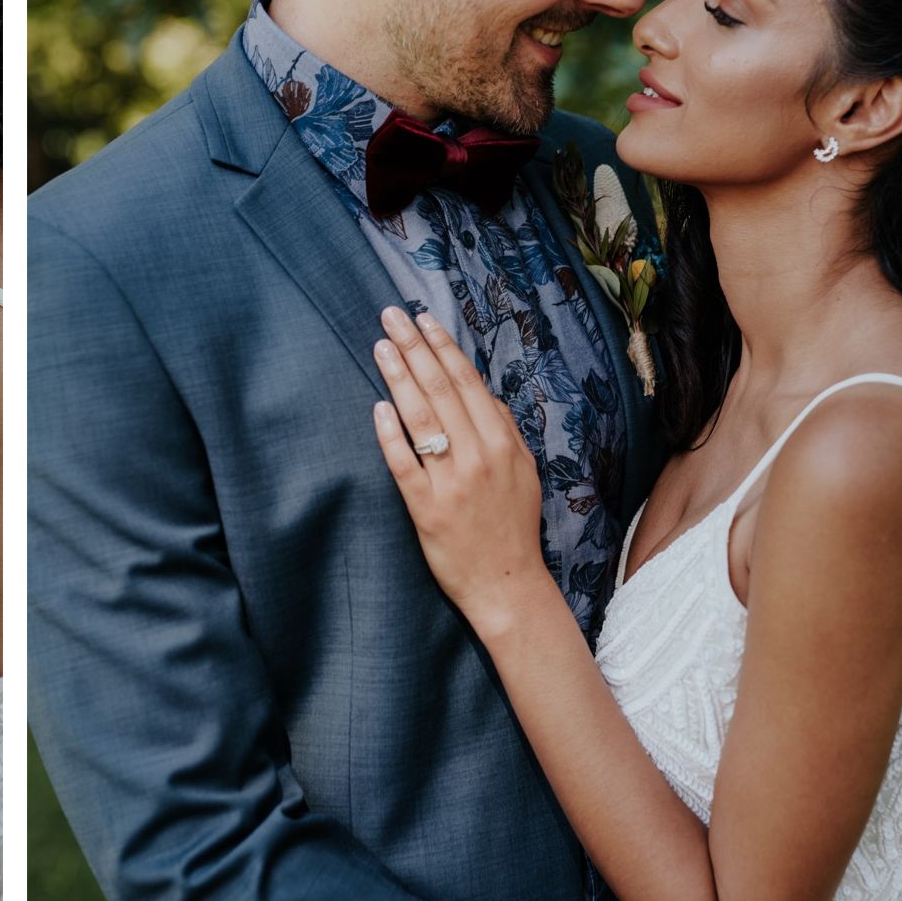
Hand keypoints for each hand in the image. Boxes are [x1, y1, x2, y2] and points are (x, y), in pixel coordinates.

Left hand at [368, 305, 548, 627]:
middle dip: (414, 347)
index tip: (423, 320)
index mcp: (502, 443)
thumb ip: (503, 430)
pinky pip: (404, 463)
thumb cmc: (512, 525)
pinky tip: (378, 406)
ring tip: (381, 346)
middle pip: (440, 390)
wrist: (507, 584)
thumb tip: (482, 393)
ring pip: (421, 418)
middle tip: (391, 316)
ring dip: (398, 377)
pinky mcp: (425, 508)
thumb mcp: (523, 471)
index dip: (443, 348)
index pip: (466, 383)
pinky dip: (391, 433)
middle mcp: (478, 456)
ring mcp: (451, 481)